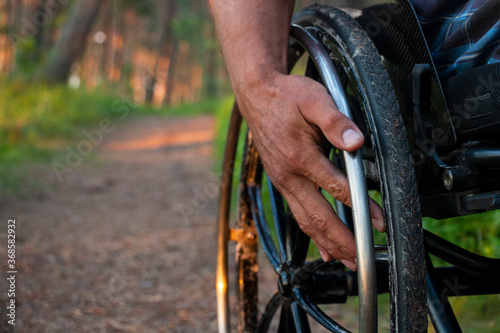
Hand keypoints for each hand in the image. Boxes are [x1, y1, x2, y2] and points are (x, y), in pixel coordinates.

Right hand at [235, 72, 384, 269]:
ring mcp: (283, 182)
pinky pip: (296, 214)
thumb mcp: (314, 100)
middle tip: (359, 259)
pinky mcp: (281, 182)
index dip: (360, 208)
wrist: (256, 95)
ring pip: (305, 221)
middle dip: (341, 240)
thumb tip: (356, 141)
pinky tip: (321, 245)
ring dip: (326, 243)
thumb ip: (335, 121)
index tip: (378, 222)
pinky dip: (311, 232)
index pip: (337, 189)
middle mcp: (289, 176)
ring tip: (344, 260)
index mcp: (300, 157)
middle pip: (318, 217)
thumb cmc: (287, 97)